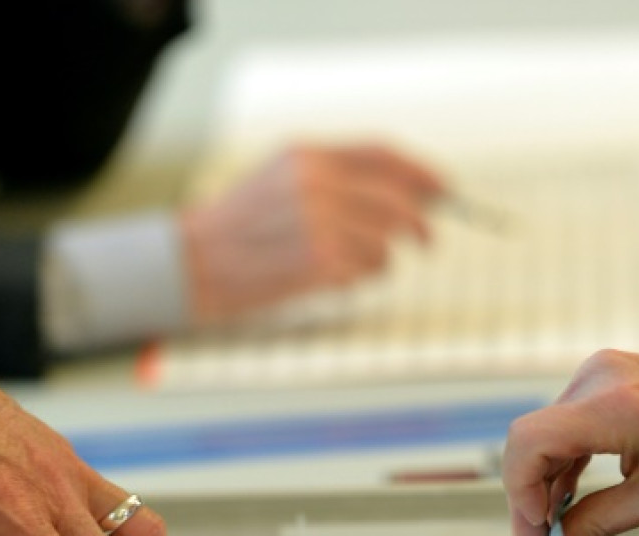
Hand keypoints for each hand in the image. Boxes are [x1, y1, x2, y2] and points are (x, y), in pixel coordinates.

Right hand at [181, 143, 444, 323]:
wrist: (194, 261)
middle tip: (429, 239)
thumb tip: (406, 190)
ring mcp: (320, 223)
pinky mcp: (321, 261)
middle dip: (421, 223)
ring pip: (386, 242)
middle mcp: (316, 183)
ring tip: (347, 262)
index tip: (444, 188)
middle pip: (396, 201)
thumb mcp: (281, 177)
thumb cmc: (239, 226)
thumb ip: (337, 177)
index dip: (421, 172)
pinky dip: (361, 277)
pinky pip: (368, 270)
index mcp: (308, 155)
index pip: (383, 154)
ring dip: (379, 258)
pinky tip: (333, 275)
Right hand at [502, 351, 638, 535]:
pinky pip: (560, 427)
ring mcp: (594, 376)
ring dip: (539, 489)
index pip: (531, 443)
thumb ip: (600, 524)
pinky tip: (563, 503)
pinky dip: (558, 467)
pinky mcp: (597, 381)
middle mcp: (597, 382)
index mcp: (617, 409)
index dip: (521, 494)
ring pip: (540, 439)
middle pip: (529, 447)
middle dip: (527, 507)